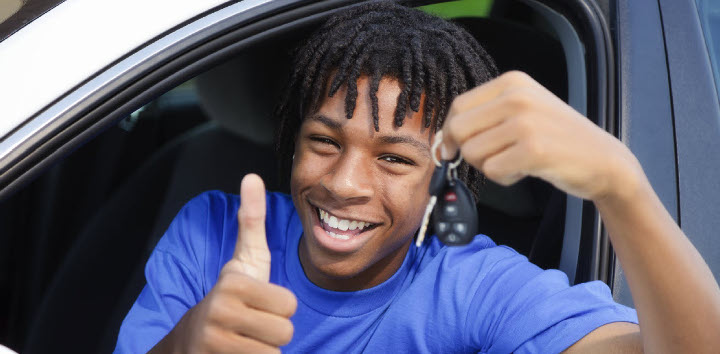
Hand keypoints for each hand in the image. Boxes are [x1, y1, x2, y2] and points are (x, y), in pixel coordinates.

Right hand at [152, 174, 296, 352]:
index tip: (259, 303)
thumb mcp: (245, 259)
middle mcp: (218, 314)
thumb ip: (251, 219)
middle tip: (253, 323)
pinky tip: (240, 353)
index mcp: (231, 284)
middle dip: (275, 330)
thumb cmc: (231, 296)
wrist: (193, 340)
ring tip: (247, 339)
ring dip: (266, 349)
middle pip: (284, 331)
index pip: (289, 305)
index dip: (280, 306)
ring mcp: (215, 344)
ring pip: (275, 353)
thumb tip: (252, 176)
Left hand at [441, 71, 643, 201]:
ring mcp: (525, 122)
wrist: (604, 160)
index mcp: (513, 82)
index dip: (450, 132)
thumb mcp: (524, 111)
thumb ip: (486, 117)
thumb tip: (444, 140)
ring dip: (490, 166)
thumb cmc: (558, 139)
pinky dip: (504, 178)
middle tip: (493, 158)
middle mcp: (517, 97)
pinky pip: (492, 171)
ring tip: (517, 161)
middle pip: (459, 130)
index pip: (459, 106)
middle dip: (468, 151)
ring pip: (473, 153)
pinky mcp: (533, 150)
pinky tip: (526, 170)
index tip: (453, 148)